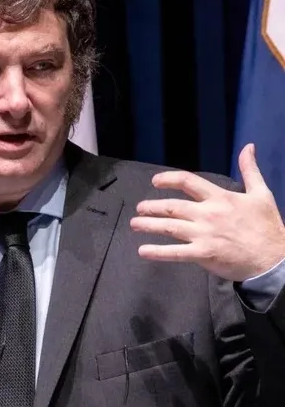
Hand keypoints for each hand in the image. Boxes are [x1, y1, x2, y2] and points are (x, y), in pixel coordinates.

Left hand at [132, 144, 284, 281]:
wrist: (274, 258)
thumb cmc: (267, 227)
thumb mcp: (261, 194)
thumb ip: (250, 170)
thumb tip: (248, 148)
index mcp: (221, 198)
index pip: (188, 182)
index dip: (168, 179)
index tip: (155, 181)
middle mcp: (208, 214)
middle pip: (172, 206)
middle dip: (152, 207)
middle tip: (140, 209)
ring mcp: (204, 234)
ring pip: (169, 227)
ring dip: (149, 225)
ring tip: (135, 224)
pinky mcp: (203, 253)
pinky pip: (175, 252)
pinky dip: (157, 252)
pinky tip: (143, 251)